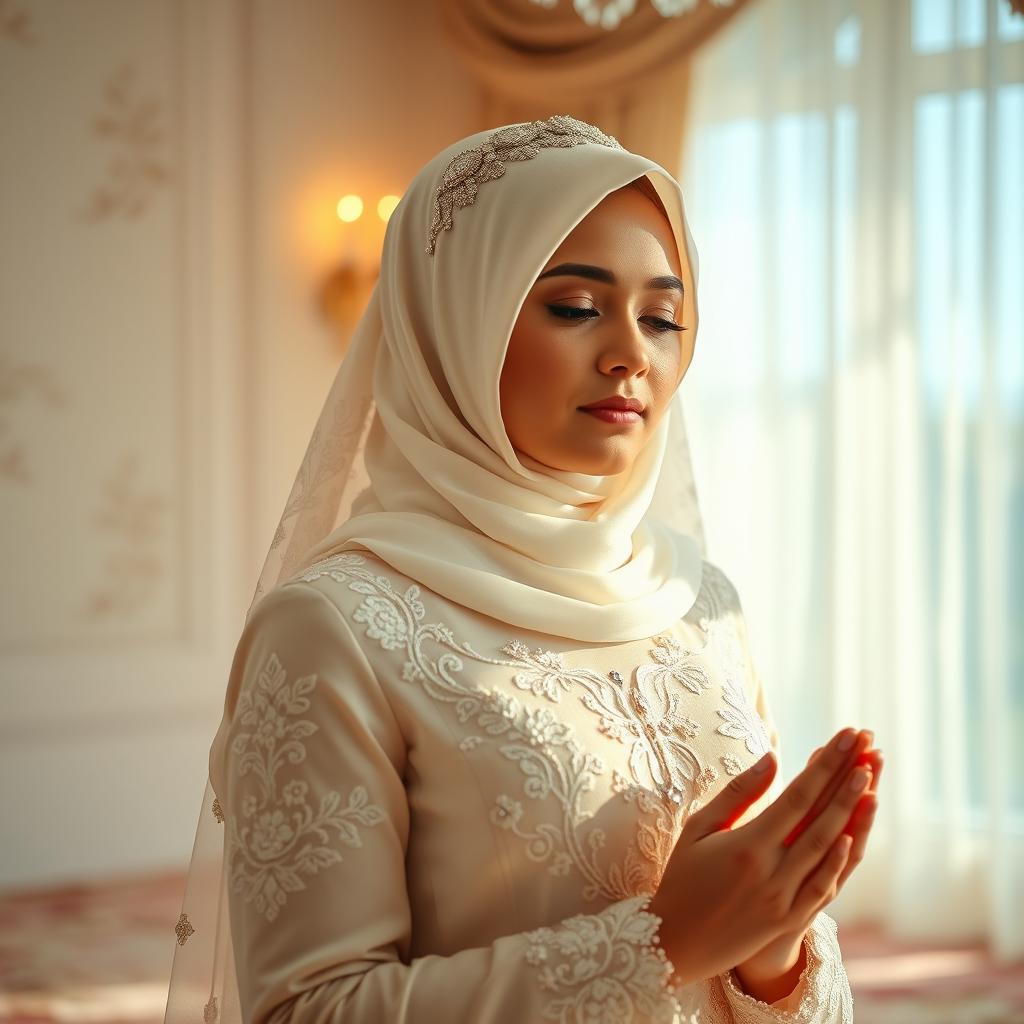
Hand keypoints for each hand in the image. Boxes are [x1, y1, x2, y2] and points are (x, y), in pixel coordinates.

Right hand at [649, 727, 875, 986]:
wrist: (676, 941)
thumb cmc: (682, 877)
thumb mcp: (699, 828)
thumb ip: (739, 793)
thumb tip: (773, 758)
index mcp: (748, 846)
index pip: (798, 796)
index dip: (826, 765)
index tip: (845, 736)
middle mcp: (772, 873)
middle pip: (821, 819)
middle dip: (847, 779)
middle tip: (867, 746)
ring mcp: (785, 899)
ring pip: (828, 851)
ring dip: (852, 813)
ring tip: (870, 779)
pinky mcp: (790, 921)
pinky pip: (824, 888)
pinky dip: (840, 862)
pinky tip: (852, 835)